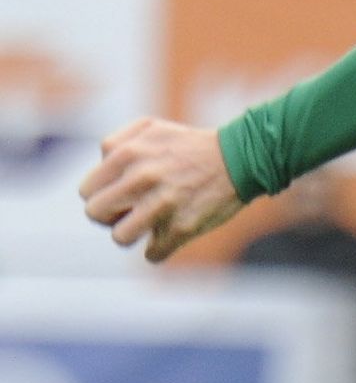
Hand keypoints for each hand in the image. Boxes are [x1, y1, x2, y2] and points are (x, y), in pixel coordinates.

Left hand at [80, 118, 242, 262]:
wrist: (241, 157)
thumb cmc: (192, 145)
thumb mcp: (150, 128)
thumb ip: (117, 143)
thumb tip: (102, 166)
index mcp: (126, 154)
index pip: (87, 191)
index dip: (101, 197)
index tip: (119, 198)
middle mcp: (139, 178)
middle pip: (96, 214)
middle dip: (109, 218)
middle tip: (128, 214)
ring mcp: (161, 204)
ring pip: (120, 237)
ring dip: (131, 236)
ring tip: (145, 229)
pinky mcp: (182, 227)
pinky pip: (154, 254)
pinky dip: (159, 251)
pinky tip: (168, 238)